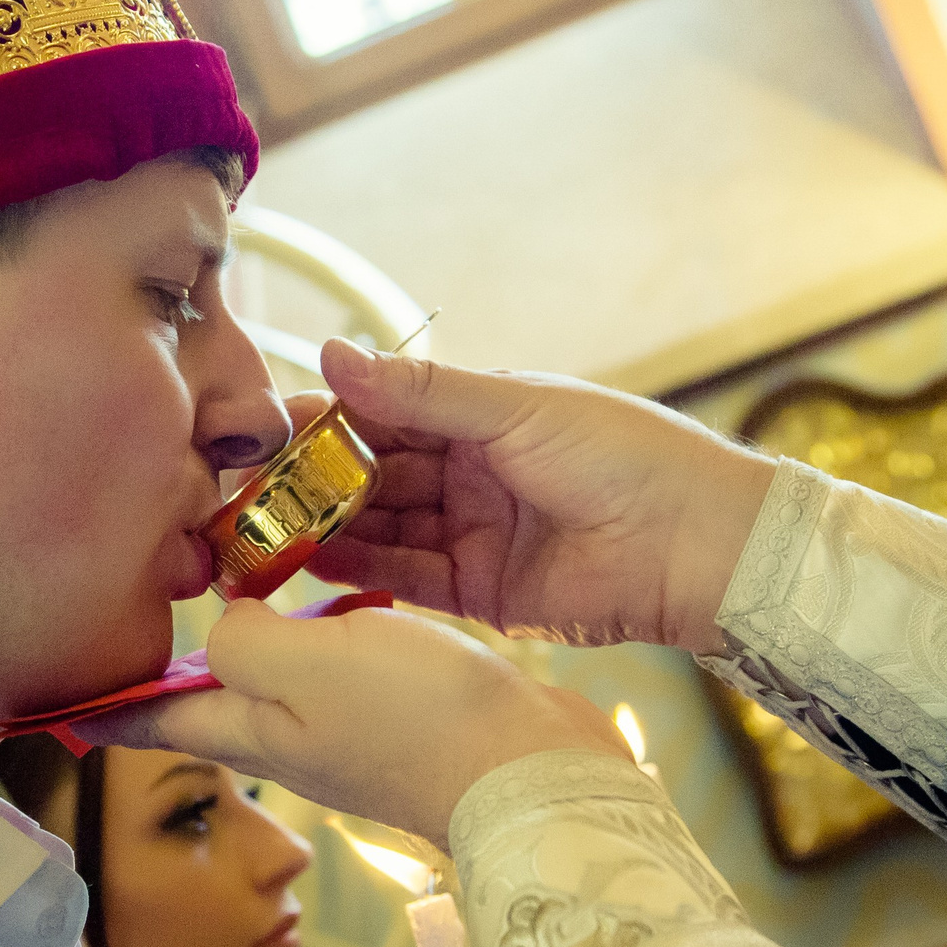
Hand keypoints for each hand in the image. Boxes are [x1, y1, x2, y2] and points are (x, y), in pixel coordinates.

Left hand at [76, 599, 628, 846]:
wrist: (531, 768)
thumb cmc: (418, 716)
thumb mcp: (308, 663)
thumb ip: (245, 638)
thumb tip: (221, 617)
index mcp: (255, 732)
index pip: (158, 719)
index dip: (106, 706)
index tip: (52, 703)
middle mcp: (292, 738)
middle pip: (215, 699)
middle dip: (175, 663)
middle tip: (145, 601)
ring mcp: (349, 731)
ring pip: (278, 678)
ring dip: (251, 633)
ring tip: (236, 575)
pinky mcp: (402, 714)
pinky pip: (339, 665)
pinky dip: (320, 627)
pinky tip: (338, 591)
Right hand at [308, 341, 774, 652]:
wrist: (695, 545)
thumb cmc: (623, 455)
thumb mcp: (513, 409)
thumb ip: (419, 392)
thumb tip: (333, 353)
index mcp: (477, 415)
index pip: (381, 412)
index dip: (325, 421)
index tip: (267, 433)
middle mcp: (467, 472)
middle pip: (371, 475)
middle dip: (313, 483)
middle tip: (250, 494)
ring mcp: (472, 533)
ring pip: (380, 528)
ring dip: (325, 529)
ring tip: (266, 534)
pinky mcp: (480, 593)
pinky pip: (406, 580)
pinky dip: (359, 573)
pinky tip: (312, 566)